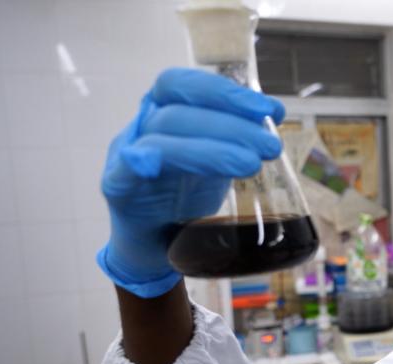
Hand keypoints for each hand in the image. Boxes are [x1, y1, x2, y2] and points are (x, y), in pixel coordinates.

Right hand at [97, 68, 284, 297]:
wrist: (155, 247)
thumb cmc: (186, 199)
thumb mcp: (216, 164)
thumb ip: (236, 139)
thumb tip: (274, 116)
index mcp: (166, 114)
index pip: (186, 86)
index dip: (226, 93)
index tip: (270, 110)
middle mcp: (144, 128)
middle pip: (179, 113)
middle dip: (231, 126)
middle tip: (270, 146)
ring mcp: (126, 157)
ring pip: (162, 140)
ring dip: (211, 150)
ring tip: (252, 164)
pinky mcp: (118, 189)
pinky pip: (126, 170)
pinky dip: (144, 162)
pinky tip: (153, 164)